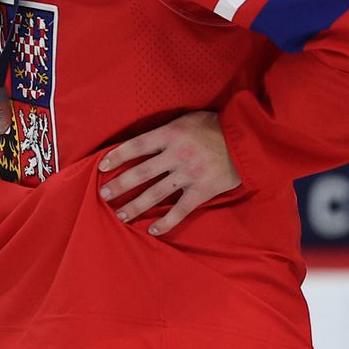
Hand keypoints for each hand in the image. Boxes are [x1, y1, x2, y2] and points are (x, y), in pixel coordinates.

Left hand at [97, 110, 239, 234]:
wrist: (247, 139)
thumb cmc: (214, 126)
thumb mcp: (186, 118)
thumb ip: (166, 130)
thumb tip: (142, 142)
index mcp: (170, 134)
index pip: (137, 146)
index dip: (117, 156)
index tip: (102, 167)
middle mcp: (176, 155)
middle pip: (141, 173)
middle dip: (120, 185)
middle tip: (104, 195)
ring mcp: (189, 174)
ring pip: (156, 193)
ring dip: (136, 206)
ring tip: (121, 215)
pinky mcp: (202, 190)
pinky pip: (180, 210)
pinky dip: (166, 222)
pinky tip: (152, 230)